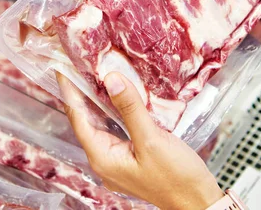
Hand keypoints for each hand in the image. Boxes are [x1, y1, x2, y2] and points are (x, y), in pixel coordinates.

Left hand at [58, 72, 223, 209]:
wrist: (197, 202)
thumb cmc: (176, 177)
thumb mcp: (152, 140)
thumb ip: (130, 109)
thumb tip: (111, 79)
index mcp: (102, 157)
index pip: (78, 118)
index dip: (70, 91)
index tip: (63, 68)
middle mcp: (104, 160)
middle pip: (88, 121)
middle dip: (84, 94)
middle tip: (82, 65)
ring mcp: (117, 161)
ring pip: (103, 125)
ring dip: (101, 101)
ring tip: (97, 74)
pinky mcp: (131, 158)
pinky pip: (117, 130)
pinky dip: (116, 112)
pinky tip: (122, 98)